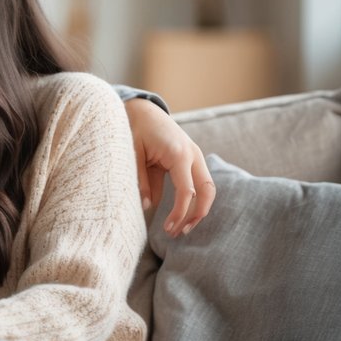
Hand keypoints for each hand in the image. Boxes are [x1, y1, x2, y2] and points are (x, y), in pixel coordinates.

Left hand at [124, 98, 215, 235]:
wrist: (142, 108)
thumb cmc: (135, 128)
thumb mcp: (132, 153)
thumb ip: (140, 180)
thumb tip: (147, 207)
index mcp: (179, 153)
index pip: (187, 191)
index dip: (180, 213)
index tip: (168, 229)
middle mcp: (193, 155)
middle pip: (207, 191)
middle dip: (198, 214)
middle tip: (181, 232)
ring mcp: (194, 156)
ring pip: (207, 187)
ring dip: (198, 208)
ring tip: (181, 228)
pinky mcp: (190, 159)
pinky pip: (196, 182)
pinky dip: (191, 198)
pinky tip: (178, 214)